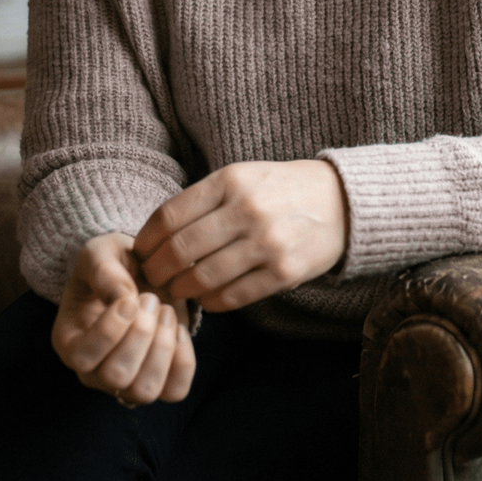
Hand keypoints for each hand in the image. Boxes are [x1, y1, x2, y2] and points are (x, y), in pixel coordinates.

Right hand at [51, 232, 196, 404]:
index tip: (129, 298)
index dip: (111, 328)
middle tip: (150, 299)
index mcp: (70, 342)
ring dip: (162, 347)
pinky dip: (183, 359)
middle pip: (116, 377)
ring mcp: (126, 382)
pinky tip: (179, 328)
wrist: (141, 271)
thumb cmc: (113, 264)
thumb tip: (124, 299)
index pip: (83, 357)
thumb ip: (104, 270)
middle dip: (141, 333)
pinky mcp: (159, 380)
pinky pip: (175, 390)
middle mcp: (93, 371)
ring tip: (165, 312)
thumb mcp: (100, 252)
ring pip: (144, 391)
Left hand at [134, 160, 348, 312]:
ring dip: (182, 290)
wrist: (340, 201)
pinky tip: (208, 297)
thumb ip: (202, 201)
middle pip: (180, 251)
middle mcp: (247, 209)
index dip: (146, 241)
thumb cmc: (279, 190)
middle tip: (153, 279)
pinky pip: (232, 297)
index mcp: (231, 180)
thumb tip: (153, 238)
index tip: (140, 253)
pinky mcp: (284, 272)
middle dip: (157, 271)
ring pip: (202, 278)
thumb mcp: (242, 177)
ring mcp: (267, 242)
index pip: (169, 216)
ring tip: (178, 290)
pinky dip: (212, 303)